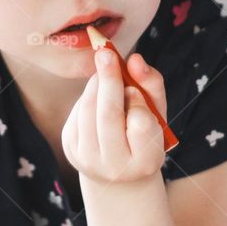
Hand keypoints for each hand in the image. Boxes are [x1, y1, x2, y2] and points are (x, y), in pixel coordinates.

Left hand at [61, 48, 167, 184]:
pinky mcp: (70, 148)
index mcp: (145, 162)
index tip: (134, 90)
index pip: (141, 124)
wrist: (117, 173)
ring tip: (106, 72)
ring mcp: (88, 159)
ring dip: (97, 84)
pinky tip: (98, 97)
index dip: (137, 102)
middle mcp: (115, 167)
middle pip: (109, 115)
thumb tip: (135, 59)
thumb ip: (151, 85)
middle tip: (106, 53)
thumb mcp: (156, 114)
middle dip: (109, 80)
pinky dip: (88, 96)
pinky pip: (78, 111)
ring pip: (89, 109)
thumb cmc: (143, 136)